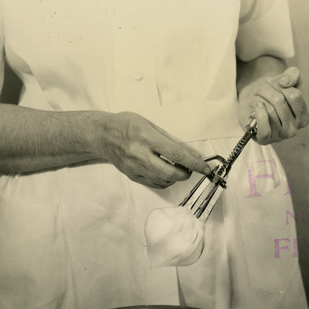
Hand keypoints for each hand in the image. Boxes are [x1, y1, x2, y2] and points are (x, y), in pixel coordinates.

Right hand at [93, 112, 211, 188]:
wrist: (103, 135)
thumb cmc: (127, 125)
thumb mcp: (150, 124)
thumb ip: (169, 140)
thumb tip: (189, 154)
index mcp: (147, 138)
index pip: (176, 154)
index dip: (194, 163)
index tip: (206, 169)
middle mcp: (140, 155)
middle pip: (171, 173)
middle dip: (186, 173)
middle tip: (190, 168)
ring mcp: (135, 168)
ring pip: (164, 181)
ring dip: (176, 177)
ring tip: (176, 167)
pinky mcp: (133, 176)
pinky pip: (155, 184)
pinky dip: (166, 181)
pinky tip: (166, 173)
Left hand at [237, 66, 308, 144]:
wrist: (254, 104)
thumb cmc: (274, 93)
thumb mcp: (288, 79)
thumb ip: (293, 75)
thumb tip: (284, 82)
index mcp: (303, 117)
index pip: (295, 96)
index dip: (282, 84)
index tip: (276, 81)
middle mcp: (294, 129)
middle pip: (279, 101)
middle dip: (267, 89)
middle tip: (262, 88)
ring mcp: (279, 135)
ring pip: (269, 110)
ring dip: (259, 98)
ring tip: (258, 98)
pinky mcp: (265, 139)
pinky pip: (264, 126)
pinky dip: (259, 112)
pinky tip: (257, 106)